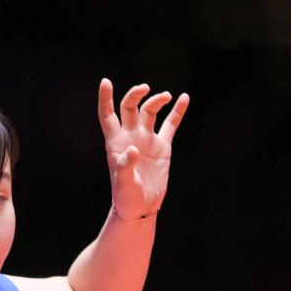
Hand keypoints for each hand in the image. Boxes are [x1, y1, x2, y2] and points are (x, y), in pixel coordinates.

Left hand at [98, 79, 188, 220]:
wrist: (141, 208)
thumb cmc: (126, 197)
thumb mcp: (123, 184)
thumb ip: (125, 166)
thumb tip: (133, 149)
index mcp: (115, 142)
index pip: (107, 115)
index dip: (106, 98)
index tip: (106, 82)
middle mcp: (130, 136)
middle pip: (130, 107)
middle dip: (136, 95)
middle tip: (146, 89)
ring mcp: (147, 139)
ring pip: (150, 112)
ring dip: (157, 101)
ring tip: (167, 96)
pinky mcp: (162, 146)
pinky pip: (170, 124)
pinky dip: (177, 112)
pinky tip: (184, 98)